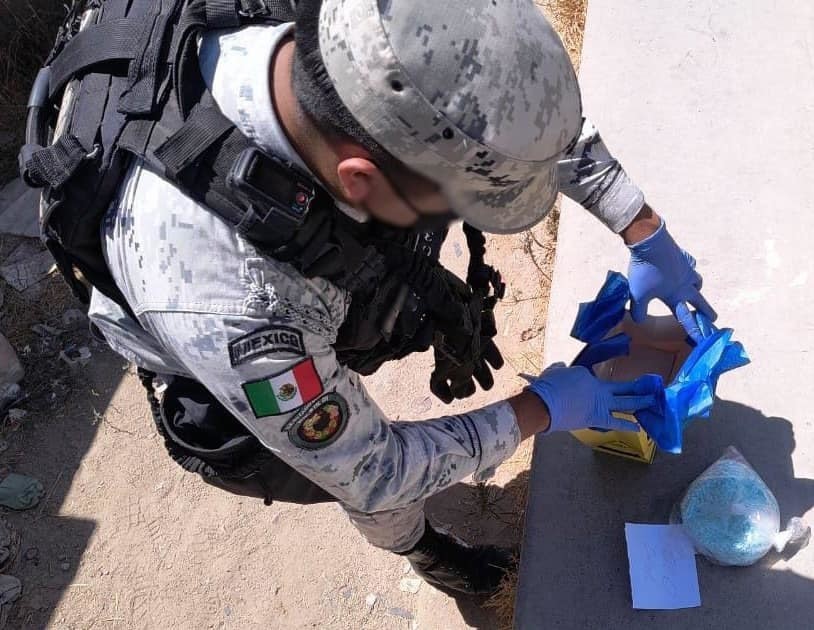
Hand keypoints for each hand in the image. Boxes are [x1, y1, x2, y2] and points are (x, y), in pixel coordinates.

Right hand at [525, 364, 661, 432]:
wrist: (543, 405)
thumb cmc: (546, 387)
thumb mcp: (553, 372)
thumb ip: (560, 369)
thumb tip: (561, 367)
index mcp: (586, 374)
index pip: (591, 377)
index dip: (587, 381)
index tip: (579, 386)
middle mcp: (598, 387)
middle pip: (621, 386)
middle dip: (637, 387)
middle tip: (650, 386)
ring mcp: (600, 403)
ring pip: (625, 402)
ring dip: (640, 401)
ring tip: (653, 401)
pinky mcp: (597, 418)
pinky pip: (616, 421)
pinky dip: (627, 424)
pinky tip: (639, 427)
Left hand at [627, 220, 716, 342]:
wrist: (650, 242)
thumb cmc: (645, 271)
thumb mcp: (637, 295)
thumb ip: (639, 311)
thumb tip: (639, 321)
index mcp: (676, 296)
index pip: (686, 318)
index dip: (695, 329)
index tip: (704, 339)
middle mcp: (686, 284)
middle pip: (700, 301)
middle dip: (706, 311)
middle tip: (712, 318)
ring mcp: (686, 269)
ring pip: (697, 281)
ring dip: (696, 288)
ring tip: (693, 290)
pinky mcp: (683, 257)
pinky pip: (689, 266)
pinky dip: (688, 270)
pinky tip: (682, 268)